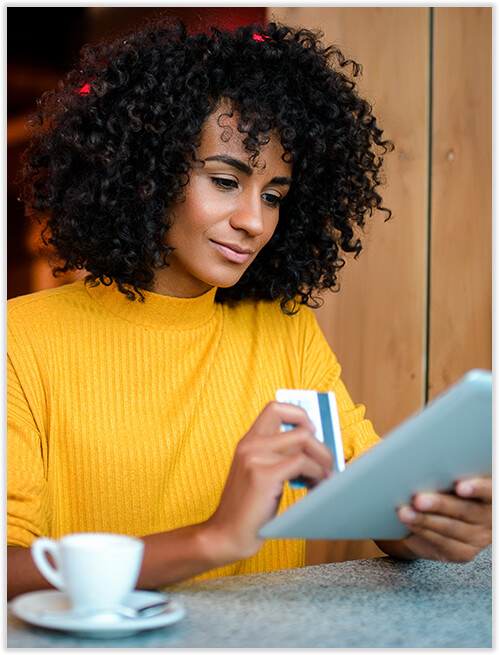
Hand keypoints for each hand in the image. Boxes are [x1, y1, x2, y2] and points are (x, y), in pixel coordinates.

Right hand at [203, 401, 333, 565]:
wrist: (225, 535)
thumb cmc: (247, 510)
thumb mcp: (259, 474)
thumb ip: (278, 457)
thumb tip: (313, 447)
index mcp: (248, 441)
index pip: (276, 408)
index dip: (299, 414)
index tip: (312, 432)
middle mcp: (250, 444)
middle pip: (300, 426)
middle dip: (322, 447)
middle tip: (327, 466)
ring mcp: (255, 457)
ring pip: (305, 442)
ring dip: (322, 462)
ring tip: (322, 480)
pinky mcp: (263, 475)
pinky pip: (302, 463)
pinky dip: (317, 475)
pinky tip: (314, 488)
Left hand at [394, 477, 491, 561]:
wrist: (438, 516)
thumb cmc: (447, 489)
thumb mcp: (452, 479)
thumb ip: (450, 475)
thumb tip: (430, 466)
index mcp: (491, 496)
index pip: (490, 491)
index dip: (478, 488)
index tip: (460, 487)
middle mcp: (489, 518)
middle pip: (466, 511)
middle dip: (440, 504)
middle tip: (419, 499)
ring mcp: (478, 538)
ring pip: (450, 528)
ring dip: (424, 519)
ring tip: (405, 511)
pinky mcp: (463, 553)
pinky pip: (442, 542)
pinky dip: (422, 530)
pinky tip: (408, 521)